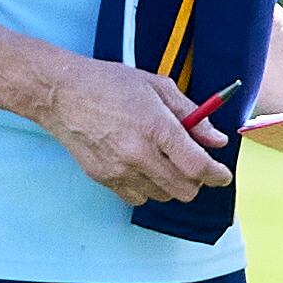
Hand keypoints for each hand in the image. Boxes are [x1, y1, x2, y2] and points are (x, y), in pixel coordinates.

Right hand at [37, 59, 234, 205]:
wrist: (61, 94)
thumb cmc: (109, 84)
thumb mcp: (157, 86)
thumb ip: (192, 115)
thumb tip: (216, 139)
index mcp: (156, 126)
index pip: (198, 166)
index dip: (216, 175)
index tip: (221, 175)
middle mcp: (138, 153)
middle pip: (184, 190)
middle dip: (196, 181)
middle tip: (192, 164)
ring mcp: (119, 170)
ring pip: (163, 196)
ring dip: (170, 183)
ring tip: (161, 159)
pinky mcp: (104, 179)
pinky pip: (137, 198)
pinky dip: (146, 188)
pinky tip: (141, 167)